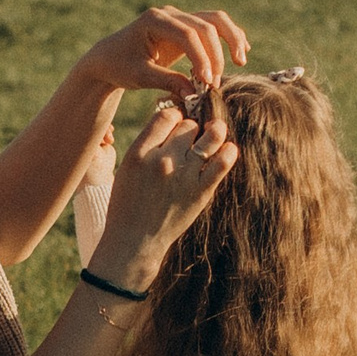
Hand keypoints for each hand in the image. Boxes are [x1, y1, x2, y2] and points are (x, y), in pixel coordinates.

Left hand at [77, 7, 250, 98]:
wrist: (110, 57)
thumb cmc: (120, 66)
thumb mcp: (140, 76)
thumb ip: (167, 81)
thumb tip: (194, 93)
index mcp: (154, 20)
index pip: (187, 34)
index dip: (201, 57)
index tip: (207, 82)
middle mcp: (170, 14)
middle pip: (206, 24)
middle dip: (216, 55)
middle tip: (214, 84)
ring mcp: (180, 18)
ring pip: (215, 20)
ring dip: (231, 38)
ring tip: (241, 60)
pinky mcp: (187, 27)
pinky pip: (213, 27)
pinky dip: (229, 37)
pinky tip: (242, 51)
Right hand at [86, 101, 238, 289]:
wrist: (134, 240)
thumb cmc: (128, 202)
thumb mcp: (128, 166)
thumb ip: (148, 143)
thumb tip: (174, 118)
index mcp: (140, 152)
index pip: (167, 116)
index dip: (175, 115)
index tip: (177, 123)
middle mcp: (162, 160)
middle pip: (189, 125)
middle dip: (192, 127)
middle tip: (191, 137)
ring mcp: (183, 176)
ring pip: (210, 137)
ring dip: (215, 131)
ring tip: (216, 132)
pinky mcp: (200, 192)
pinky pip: (222, 163)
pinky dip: (229, 152)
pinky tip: (228, 149)